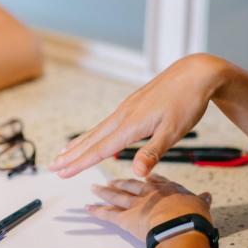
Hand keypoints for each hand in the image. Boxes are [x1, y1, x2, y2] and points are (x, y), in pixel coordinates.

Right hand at [49, 54, 229, 177]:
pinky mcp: (132, 105)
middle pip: (91, 139)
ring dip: (78, 144)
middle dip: (71, 155)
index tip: (62, 173)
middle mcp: (123, 116)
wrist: (196, 73)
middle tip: (51, 166)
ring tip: (62, 153)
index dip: (80, 163)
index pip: (100, 149)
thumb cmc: (187, 103)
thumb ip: (152, 153)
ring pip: (97, 130)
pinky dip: (93, 133)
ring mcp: (126, 109)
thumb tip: (136, 173)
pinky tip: (93, 137)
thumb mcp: (174, 131)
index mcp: (131, 125)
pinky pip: (106, 123)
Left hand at [87, 174, 212, 240]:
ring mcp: (135, 205)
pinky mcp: (125, 219)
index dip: (148, 179)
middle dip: (120, 183)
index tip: (143, 177)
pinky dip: (97, 211)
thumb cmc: (193, 217)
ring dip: (104, 193)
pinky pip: (108, 214)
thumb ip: (201, 200)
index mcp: (167, 189)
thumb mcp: (201, 205)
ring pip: (116, 196)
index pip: (156, 181)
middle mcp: (148, 193)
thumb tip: (208, 196)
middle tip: (111, 181)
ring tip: (94, 189)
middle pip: (131, 186)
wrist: (180, 226)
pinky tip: (88, 208)